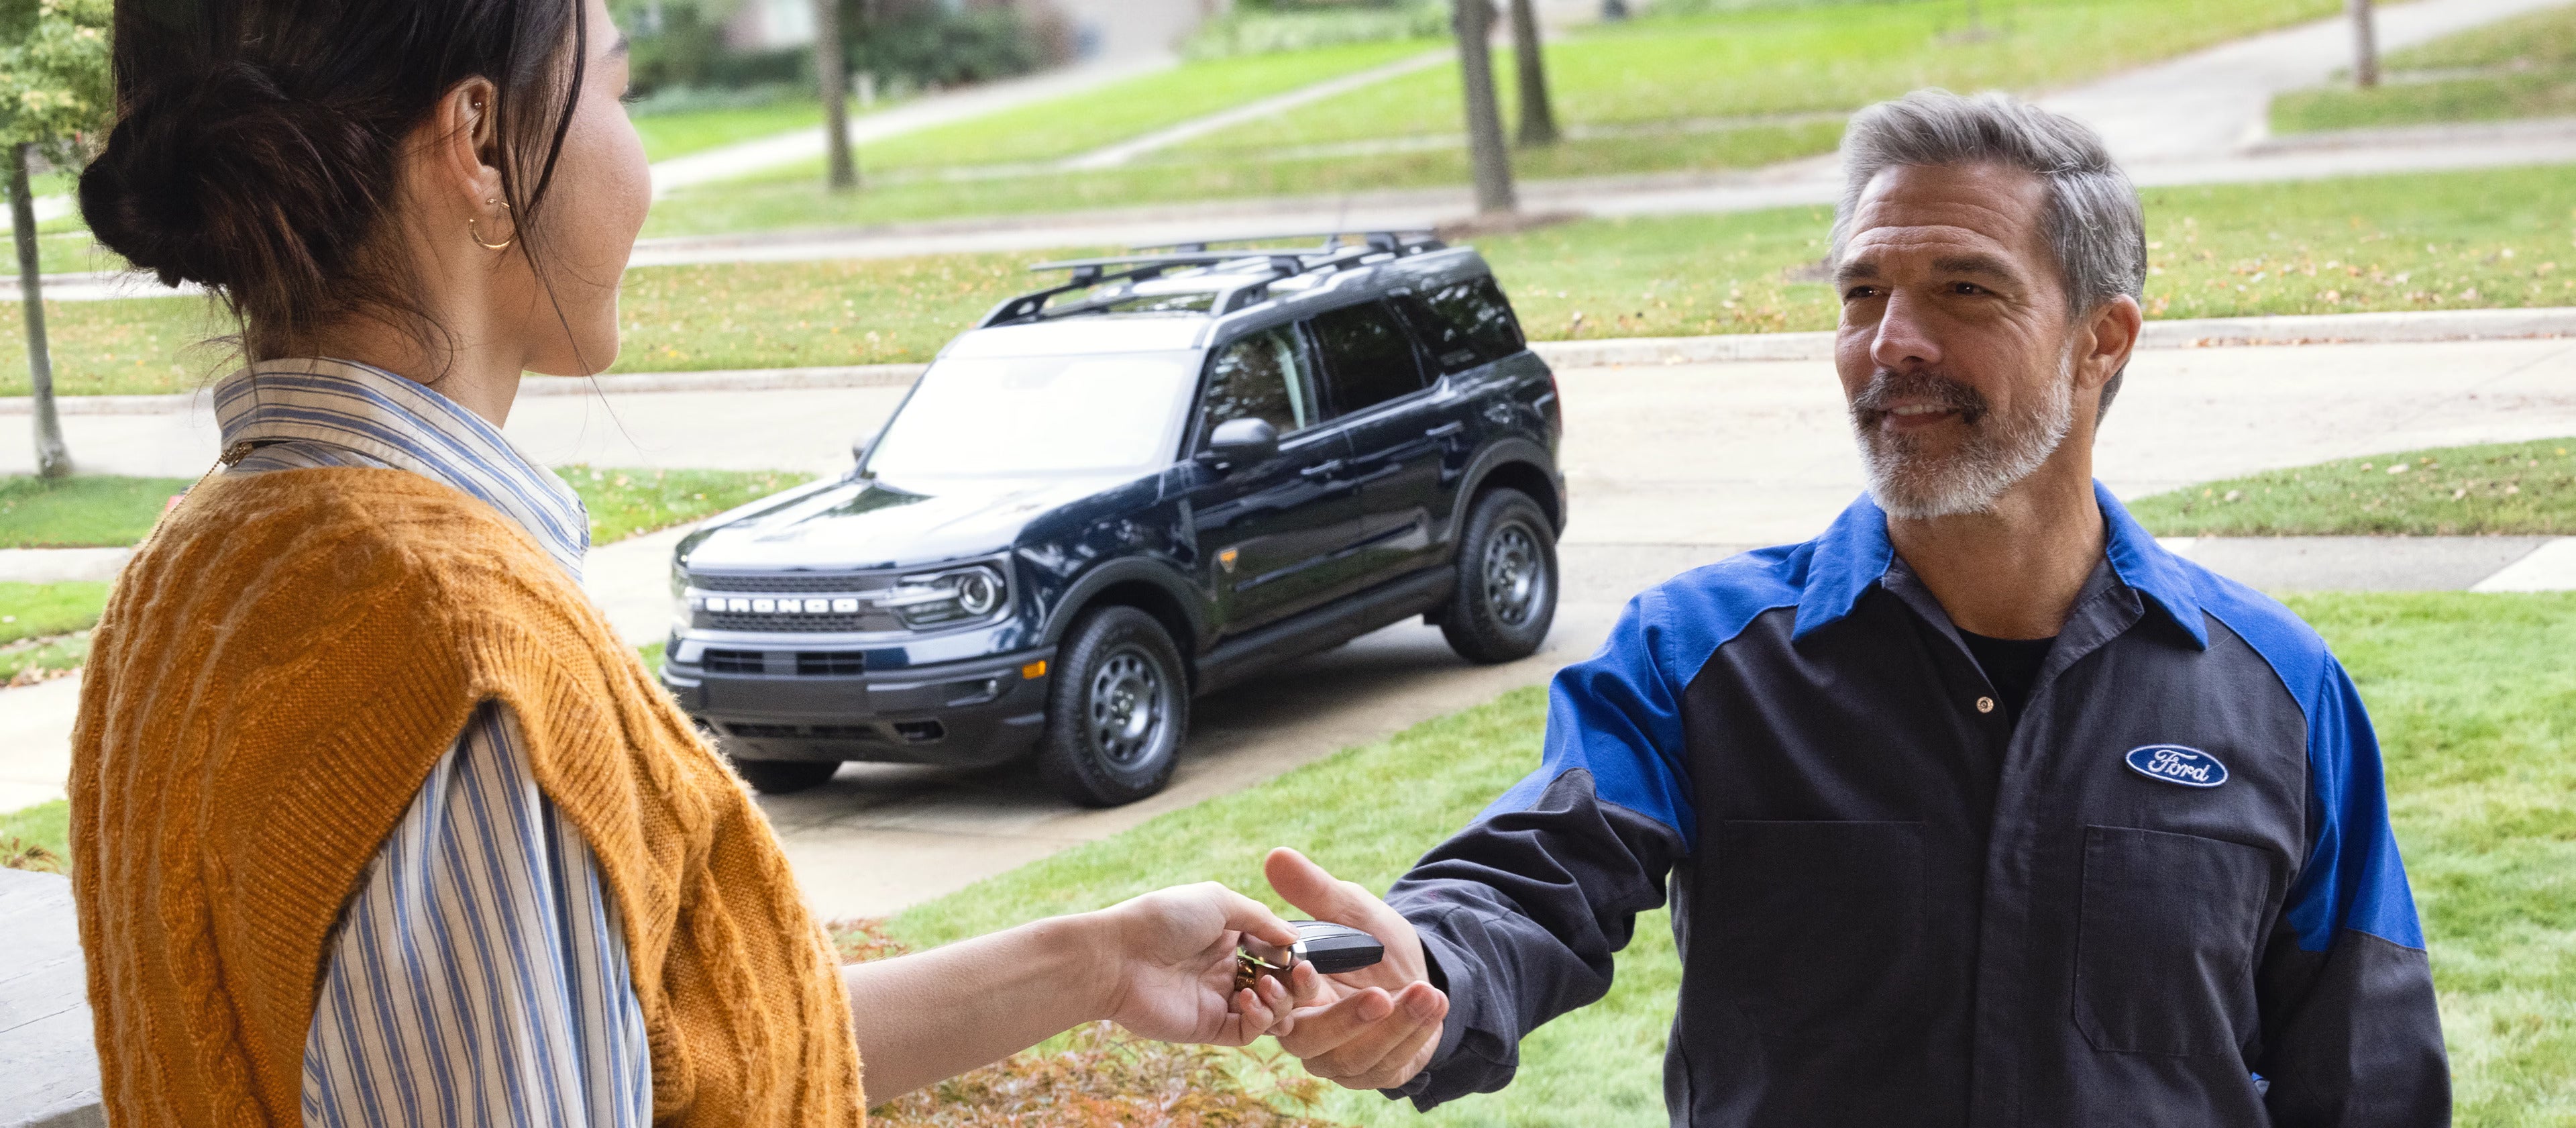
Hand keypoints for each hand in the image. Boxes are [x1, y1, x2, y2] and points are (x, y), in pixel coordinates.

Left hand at [1093, 881, 1299, 1046]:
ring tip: (1263, 986)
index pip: (1276, 953)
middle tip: (1296, 975)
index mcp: (1230, 939)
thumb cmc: (1164, 919)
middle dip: (1296, 983)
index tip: (1302, 954)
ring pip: (1271, 1012)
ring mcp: (1218, 1000)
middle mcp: (1227, 970)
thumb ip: (1261, 918)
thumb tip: (1295, 939)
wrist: (1119, 956)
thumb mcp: (1218, 901)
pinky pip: (1248, 1032)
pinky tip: (1246, 999)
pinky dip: (1260, 1019)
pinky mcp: (1208, 1027)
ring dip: (1280, 1001)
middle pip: (1280, 986)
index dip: (1293, 956)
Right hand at [1264, 847, 1448, 1090]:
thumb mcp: (1350, 910)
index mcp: (1288, 995)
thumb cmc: (1372, 941)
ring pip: (1353, 1056)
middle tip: (1380, 996)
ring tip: (1426, 992)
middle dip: (1346, 1019)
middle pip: (1310, 1040)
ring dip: (1394, 1027)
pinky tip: (1435, 1005)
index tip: (1309, 967)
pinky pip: (1387, 1065)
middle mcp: (1304, 1033)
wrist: (1416, 970)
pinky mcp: (1372, 1073)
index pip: (1274, 1004)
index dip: (1288, 992)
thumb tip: (1275, 856)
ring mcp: (1337, 1060)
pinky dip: (1414, 1035)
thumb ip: (1314, 890)